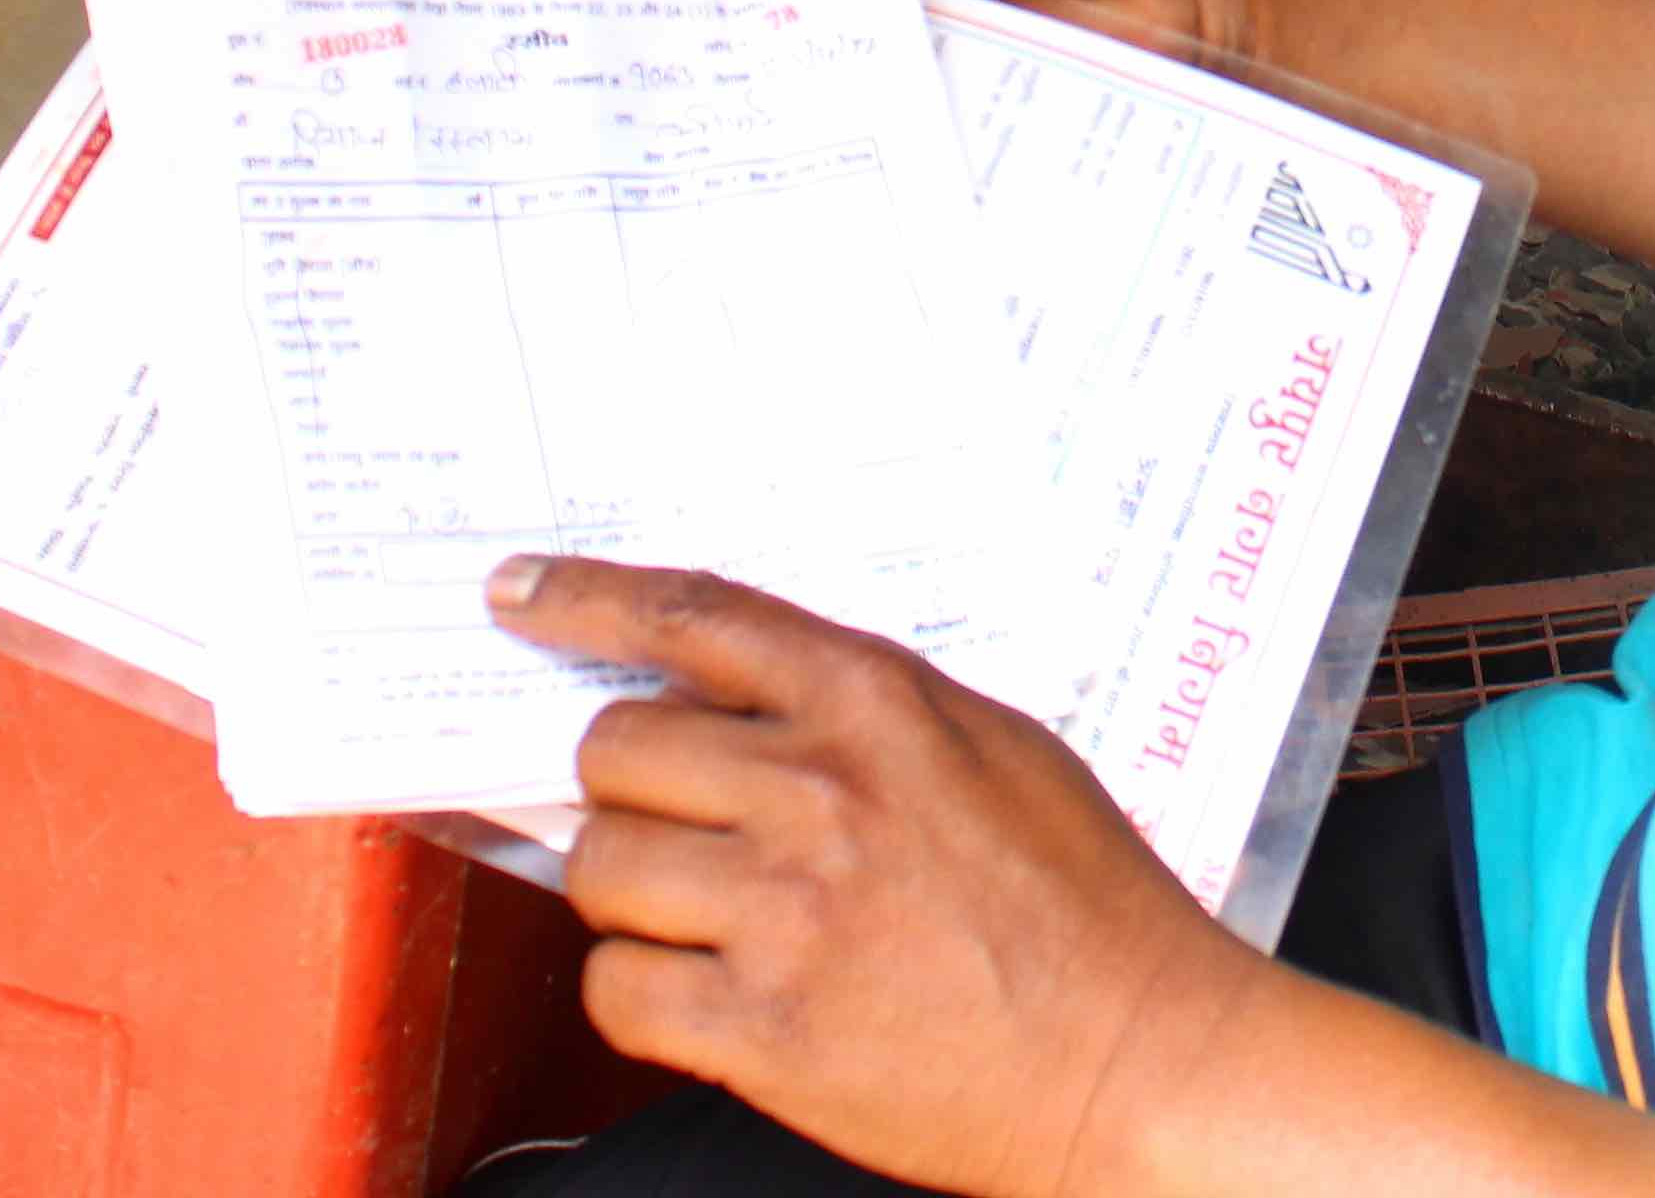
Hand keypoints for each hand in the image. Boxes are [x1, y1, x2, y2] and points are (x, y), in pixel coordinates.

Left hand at [493, 555, 1267, 1197]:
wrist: (1137, 1060)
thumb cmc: (1085, 907)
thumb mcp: (996, 748)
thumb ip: (867, 715)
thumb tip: (736, 702)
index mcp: (877, 703)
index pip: (691, 617)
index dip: (584, 598)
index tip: (517, 594)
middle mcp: (819, 791)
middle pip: (616, 749)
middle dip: (630, 789)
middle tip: (681, 826)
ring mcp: (785, 913)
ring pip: (598, 867)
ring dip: (631, 894)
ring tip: (706, 918)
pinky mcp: (762, 1031)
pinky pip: (616, 989)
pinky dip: (642, 994)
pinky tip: (708, 995)